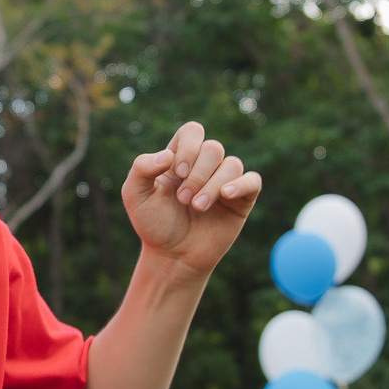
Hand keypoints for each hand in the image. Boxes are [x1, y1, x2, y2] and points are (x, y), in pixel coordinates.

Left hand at [122, 122, 260, 273]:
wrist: (172, 256)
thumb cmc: (153, 224)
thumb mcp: (135, 195)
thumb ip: (141, 168)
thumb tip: (168, 154)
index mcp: (180, 158)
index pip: (192, 131)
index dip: (189, 147)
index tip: (178, 171)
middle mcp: (204, 166)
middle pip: (213, 148)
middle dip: (198, 174)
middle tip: (183, 200)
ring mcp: (224, 182)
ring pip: (232, 164)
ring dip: (212, 185)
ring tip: (197, 207)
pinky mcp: (241, 200)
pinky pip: (253, 180)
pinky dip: (242, 184)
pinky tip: (226, 194)